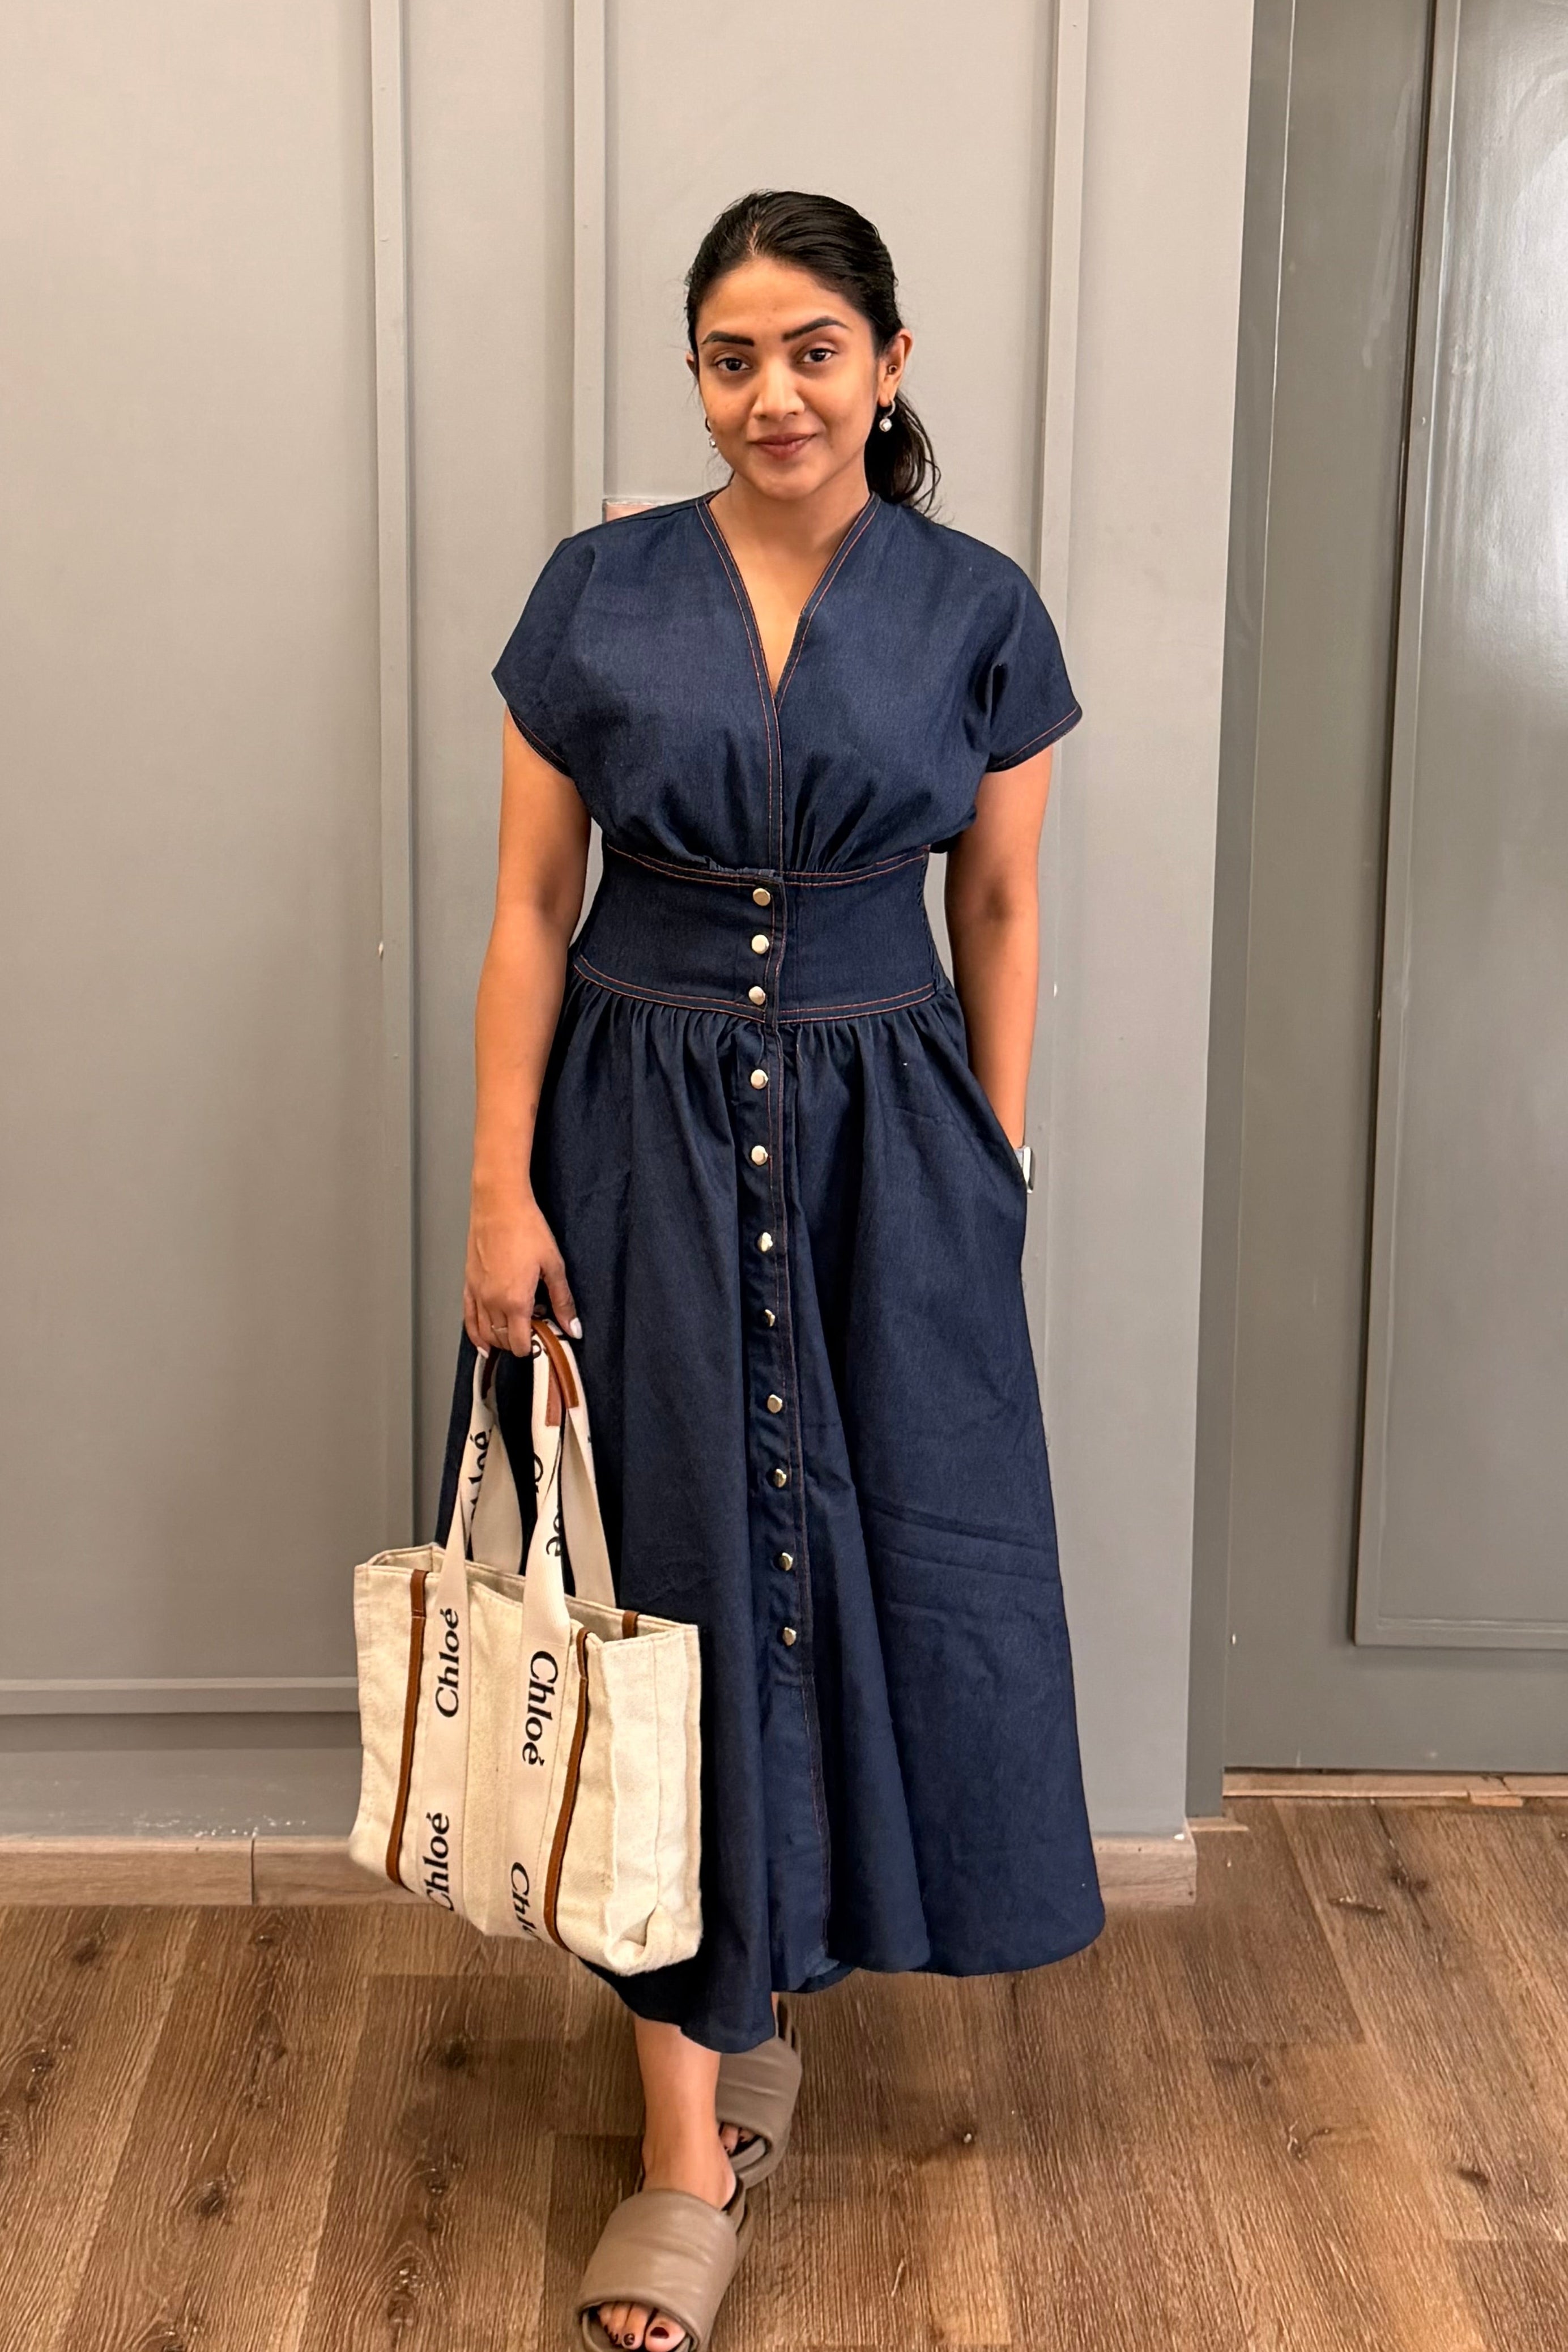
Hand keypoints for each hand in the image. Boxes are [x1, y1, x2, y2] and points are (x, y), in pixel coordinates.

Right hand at [464, 1193, 580, 1353]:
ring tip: (517, 1328)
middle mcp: (492, 1303)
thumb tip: (573, 1328)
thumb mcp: (553, 1266)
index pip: (521, 1344)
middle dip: (520, 1341)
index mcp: (515, 1301)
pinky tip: (483, 1341)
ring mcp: (477, 1294)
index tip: (546, 1338)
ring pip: (485, 1334)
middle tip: (536, 1328)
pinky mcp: (468, 1284)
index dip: (535, 1347)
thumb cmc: (526, 1229)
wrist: (499, 1204)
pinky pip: (468, 1319)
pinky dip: (476, 1334)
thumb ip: (562, 1301)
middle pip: (503, 1341)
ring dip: (501, 1338)